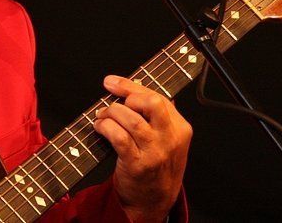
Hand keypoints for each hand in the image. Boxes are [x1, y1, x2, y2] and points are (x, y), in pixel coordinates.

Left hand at [93, 75, 191, 222]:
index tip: (112, 82)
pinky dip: (106, 128)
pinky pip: (119, 138)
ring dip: (111, 113)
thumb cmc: (157, 165)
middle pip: (151, 104)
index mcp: (180, 128)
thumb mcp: (167, 139)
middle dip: (127, 97)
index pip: (157, 97)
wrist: (154, 200)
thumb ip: (156, 115)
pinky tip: (100, 128)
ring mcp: (155, 152)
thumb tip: (131, 87)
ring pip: (131, 119)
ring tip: (102, 116)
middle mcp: (170, 139)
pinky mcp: (138, 165)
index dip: (130, 86)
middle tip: (113, 104)